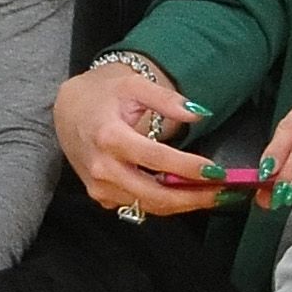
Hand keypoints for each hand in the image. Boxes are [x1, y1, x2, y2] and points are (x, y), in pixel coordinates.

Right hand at [54, 59, 222, 219]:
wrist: (68, 111)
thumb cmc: (103, 96)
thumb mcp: (134, 86)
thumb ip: (168, 100)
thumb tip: (199, 112)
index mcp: (109, 136)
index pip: (156, 159)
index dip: (188, 168)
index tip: (216, 171)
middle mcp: (102, 167)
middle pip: (153, 194)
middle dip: (192, 197)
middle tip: (222, 193)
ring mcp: (99, 186)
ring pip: (148, 205)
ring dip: (182, 204)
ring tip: (211, 196)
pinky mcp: (100, 196)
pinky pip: (137, 205)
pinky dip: (163, 204)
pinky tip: (184, 195)